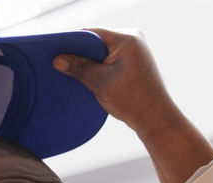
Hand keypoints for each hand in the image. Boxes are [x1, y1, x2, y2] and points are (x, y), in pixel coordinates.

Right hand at [54, 29, 176, 137]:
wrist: (156, 119)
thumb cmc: (133, 100)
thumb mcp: (101, 82)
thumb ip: (79, 68)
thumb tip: (58, 60)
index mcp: (127, 38)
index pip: (92, 33)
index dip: (72, 42)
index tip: (57, 52)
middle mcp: (133, 39)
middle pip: (97, 41)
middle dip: (81, 54)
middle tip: (63, 65)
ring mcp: (135, 51)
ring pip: (103, 52)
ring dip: (90, 63)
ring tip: (76, 73)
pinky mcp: (134, 62)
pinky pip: (110, 60)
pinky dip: (100, 68)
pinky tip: (90, 78)